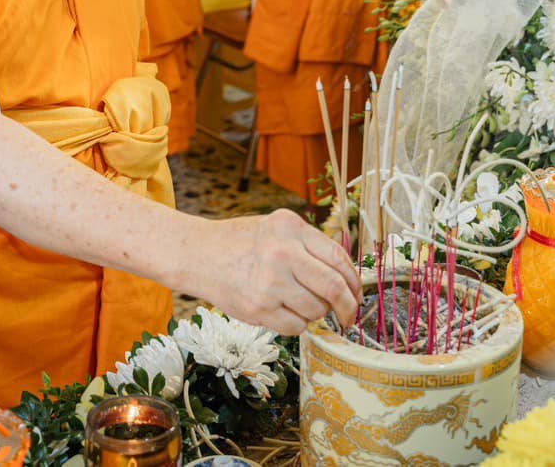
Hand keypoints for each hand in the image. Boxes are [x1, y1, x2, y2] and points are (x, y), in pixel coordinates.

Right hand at [192, 210, 360, 335]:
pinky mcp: (257, 309)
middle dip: (348, 306)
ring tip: (301, 304)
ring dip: (316, 313)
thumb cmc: (242, 242)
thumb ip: (310, 245)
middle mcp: (282, 253)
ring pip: (316, 310)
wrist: (198, 254)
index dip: (354, 281)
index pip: (338, 258)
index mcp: (291, 228)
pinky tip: (285, 311)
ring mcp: (269, 283)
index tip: (356, 293)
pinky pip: (296, 326)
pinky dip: (298, 324)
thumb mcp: (278, 227)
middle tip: (348, 314)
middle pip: (333, 287)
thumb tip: (348, 278)